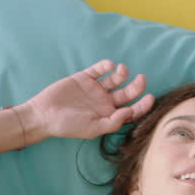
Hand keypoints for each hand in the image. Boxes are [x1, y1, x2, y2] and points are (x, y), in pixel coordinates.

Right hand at [24, 59, 154, 140]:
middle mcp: (104, 102)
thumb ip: (112, 122)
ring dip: (122, 73)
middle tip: (141, 79)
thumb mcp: (92, 129)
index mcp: (109, 116)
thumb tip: (128, 112)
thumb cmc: (68, 126)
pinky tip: (108, 65)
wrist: (44, 114)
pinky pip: (98, 70)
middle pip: (127, 93)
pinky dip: (105, 66)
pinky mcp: (84, 78)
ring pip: (115, 79)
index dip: (143, 105)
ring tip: (122, 70)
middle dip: (137, 87)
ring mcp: (95, 89)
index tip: (150, 97)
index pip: (131, 110)